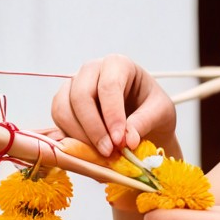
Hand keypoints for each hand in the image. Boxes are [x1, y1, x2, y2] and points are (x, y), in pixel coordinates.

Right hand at [51, 55, 176, 159]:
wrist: (143, 117)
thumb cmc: (152, 109)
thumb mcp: (161, 113)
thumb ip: (145, 122)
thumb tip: (127, 140)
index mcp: (117, 64)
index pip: (108, 86)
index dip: (112, 115)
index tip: (120, 141)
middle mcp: (91, 70)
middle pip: (80, 96)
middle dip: (93, 128)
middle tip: (109, 152)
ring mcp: (73, 86)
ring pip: (63, 109)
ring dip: (79, 136)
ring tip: (101, 155)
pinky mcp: (63, 105)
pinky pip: (58, 122)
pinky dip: (69, 139)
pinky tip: (88, 152)